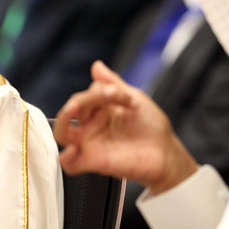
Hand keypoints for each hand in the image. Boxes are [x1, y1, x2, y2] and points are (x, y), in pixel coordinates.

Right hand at [54, 60, 198, 194]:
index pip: (87, 95)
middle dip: (82, 100)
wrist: (166, 154)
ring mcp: (90, 143)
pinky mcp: (93, 162)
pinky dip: (66, 158)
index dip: (104, 92)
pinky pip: (69, 163)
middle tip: (102, 95)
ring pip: (62, 133)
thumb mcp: (135, 98)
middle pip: (71, 110)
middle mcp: (91, 125)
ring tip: (73, 110)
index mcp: (98, 109)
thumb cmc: (152, 127)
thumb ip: (114, 83)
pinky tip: (73, 150)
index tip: (128, 98)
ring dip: (63, 121)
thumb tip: (97, 65)